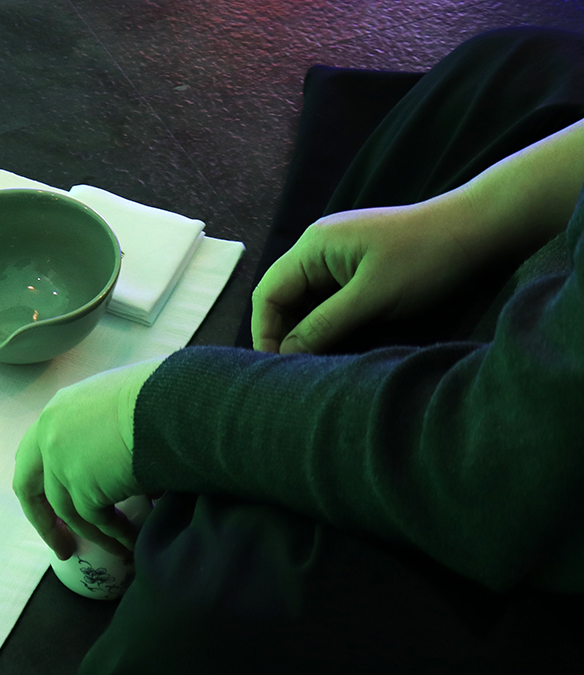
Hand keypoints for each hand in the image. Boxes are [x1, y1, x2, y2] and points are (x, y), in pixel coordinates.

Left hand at [13, 357, 165, 560]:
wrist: (176, 404)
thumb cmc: (164, 396)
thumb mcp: (119, 404)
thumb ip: (103, 430)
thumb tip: (117, 464)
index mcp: (59, 410)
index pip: (34, 453)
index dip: (42, 483)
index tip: (52, 506)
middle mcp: (50, 434)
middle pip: (29, 488)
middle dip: (43, 522)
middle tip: (62, 546)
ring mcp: (61, 462)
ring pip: (68, 511)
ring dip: (92, 536)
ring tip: (116, 549)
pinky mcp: (83, 487)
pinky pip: (96, 520)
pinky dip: (114, 536)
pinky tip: (130, 544)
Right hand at [250, 194, 479, 354]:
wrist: (480, 229)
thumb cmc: (426, 257)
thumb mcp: (372, 297)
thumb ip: (323, 326)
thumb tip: (286, 356)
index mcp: (313, 246)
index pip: (269, 295)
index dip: (266, 334)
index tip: (276, 370)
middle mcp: (319, 250)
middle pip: (284, 300)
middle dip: (286, 337)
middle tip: (297, 373)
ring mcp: (339, 259)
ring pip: (307, 305)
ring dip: (310, 334)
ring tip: (319, 364)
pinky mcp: (359, 270)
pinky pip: (330, 302)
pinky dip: (330, 326)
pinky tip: (341, 346)